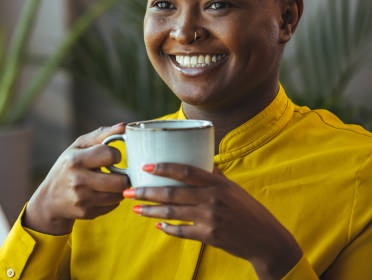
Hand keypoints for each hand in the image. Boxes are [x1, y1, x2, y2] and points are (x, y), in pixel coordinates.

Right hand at [23, 123, 129, 234]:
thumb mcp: (78, 147)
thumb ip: (101, 135)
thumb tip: (124, 126)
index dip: (115, 155)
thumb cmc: (68, 166)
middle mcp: (77, 180)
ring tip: (111, 182)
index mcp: (75, 160)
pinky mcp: (86, 212)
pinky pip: (113, 205)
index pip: (110, 154)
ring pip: (119, 195)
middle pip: (120, 181)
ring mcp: (82, 199)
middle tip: (118, 173)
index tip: (111, 157)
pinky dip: (112, 199)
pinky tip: (103, 193)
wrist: (50, 199)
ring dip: (119, 188)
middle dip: (124, 176)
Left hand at [126, 163, 301, 279]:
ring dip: (150, 211)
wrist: (266, 239)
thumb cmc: (247, 209)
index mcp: (218, 183)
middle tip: (128, 191)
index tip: (145, 166)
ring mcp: (210, 219)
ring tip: (135, 208)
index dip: (164, 167)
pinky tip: (157, 225)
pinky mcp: (210, 236)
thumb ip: (212, 175)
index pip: (187, 171)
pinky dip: (168, 229)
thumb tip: (196, 155)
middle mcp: (213, 199)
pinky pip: (182, 232)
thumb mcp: (232, 187)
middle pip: (172, 193)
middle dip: (146, 192)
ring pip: (172, 213)